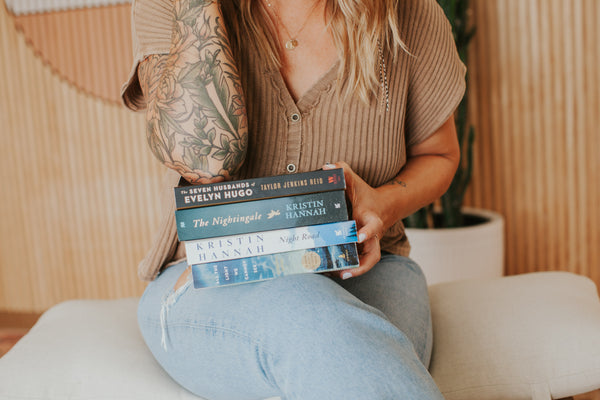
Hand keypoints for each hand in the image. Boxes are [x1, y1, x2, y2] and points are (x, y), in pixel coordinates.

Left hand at [323, 162, 385, 278]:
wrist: (385, 207)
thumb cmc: (366, 195)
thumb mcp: (356, 182)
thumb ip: (344, 172)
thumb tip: (327, 166)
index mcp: (372, 218)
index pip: (373, 226)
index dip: (367, 231)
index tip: (358, 236)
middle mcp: (373, 235)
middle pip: (374, 254)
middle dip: (362, 265)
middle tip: (346, 271)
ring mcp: (369, 244)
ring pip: (367, 262)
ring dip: (354, 271)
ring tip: (337, 275)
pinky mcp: (364, 250)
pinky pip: (359, 262)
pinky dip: (349, 268)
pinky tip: (332, 272)